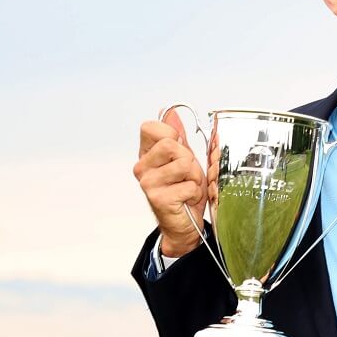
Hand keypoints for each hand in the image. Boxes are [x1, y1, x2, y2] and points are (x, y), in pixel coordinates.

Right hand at [132, 108, 206, 256]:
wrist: (185, 224)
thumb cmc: (184, 190)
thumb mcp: (184, 159)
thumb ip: (178, 136)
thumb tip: (170, 112)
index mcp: (146, 154)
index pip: (151, 127)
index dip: (171, 134)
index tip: (178, 148)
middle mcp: (142, 167)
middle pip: (170, 144)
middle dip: (188, 159)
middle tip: (187, 174)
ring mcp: (147, 183)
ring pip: (184, 164)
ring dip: (194, 177)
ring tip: (188, 187)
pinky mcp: (157, 198)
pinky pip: (189, 185)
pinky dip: (194, 192)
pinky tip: (186, 199)